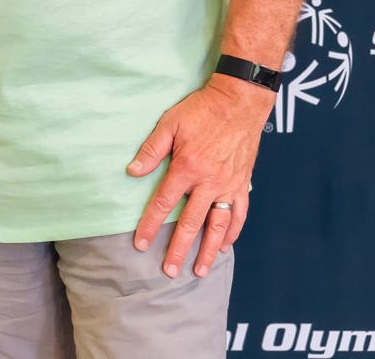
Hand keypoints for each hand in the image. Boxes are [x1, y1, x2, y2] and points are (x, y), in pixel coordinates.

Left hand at [126, 74, 273, 277]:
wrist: (238, 103)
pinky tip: (225, 245)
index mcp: (187, 168)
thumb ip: (151, 150)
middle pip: (190, 223)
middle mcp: (209, 183)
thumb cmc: (201, 110)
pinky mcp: (242, 184)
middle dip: (178, 249)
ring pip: (217, 226)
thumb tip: (132, 172)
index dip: (150, 225)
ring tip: (200, 271)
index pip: (164, 204)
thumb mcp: (170, 124)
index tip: (140, 244)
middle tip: (169, 271)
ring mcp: (228, 186)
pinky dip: (232, 232)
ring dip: (208, 251)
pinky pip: (239, 214)